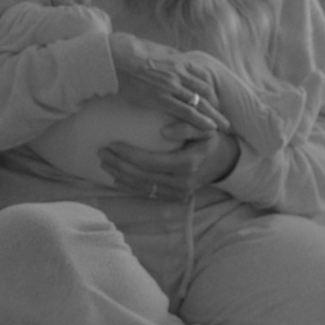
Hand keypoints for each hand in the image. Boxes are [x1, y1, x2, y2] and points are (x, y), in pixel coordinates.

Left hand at [100, 128, 240, 200]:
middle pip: (142, 176)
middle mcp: (182, 182)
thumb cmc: (210, 140)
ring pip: (142, 186)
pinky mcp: (174, 198)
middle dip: (118, 164)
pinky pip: (148, 193)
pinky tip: (116, 176)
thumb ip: (187, 126)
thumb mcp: (205, 128)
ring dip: (119, 175)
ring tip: (104, 162)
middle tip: (101, 152)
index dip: (128, 154)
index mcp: (188, 164)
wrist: (223, 162)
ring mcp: (178, 193)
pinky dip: (129, 185)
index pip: (150, 161)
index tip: (112, 144)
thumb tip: (163, 132)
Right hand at [108, 34, 225, 132]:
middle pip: (206, 90)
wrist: (113, 58)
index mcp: (178, 61)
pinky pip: (187, 112)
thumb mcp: (154, 49)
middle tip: (224, 115)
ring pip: (201, 102)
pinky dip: (201, 120)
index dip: (211, 89)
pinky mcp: (161, 98)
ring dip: (215, 115)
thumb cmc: (128, 51)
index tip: (215, 98)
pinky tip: (210, 128)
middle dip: (217, 104)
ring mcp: (172, 86)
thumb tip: (172, 57)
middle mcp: (179, 73)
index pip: (203, 76)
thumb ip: (167, 55)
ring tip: (225, 126)